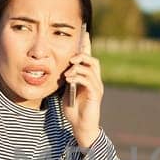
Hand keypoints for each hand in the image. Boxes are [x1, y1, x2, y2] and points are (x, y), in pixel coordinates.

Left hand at [62, 26, 102, 147]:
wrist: (81, 126)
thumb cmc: (74, 110)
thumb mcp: (68, 91)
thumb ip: (68, 79)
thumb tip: (63, 69)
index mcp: (89, 78)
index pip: (89, 58)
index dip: (87, 46)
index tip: (84, 33)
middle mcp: (96, 81)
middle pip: (93, 60)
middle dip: (82, 56)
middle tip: (70, 59)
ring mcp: (97, 87)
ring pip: (91, 69)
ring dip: (77, 68)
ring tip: (67, 74)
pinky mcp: (95, 95)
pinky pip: (89, 80)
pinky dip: (78, 77)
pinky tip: (69, 80)